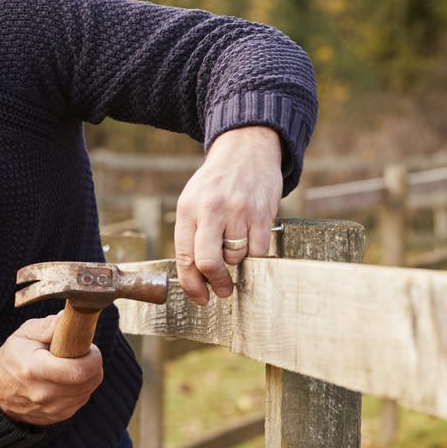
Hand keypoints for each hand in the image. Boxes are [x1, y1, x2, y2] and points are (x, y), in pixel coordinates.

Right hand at [0, 315, 103, 425]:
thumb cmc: (13, 357)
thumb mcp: (24, 334)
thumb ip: (48, 326)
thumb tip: (68, 318)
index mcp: (35, 370)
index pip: (79, 371)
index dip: (93, 357)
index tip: (89, 347)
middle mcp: (45, 394)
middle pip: (89, 380)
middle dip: (93, 363)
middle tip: (81, 351)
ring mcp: (52, 409)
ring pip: (89, 390)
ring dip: (88, 375)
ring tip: (71, 363)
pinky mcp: (58, 416)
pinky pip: (83, 399)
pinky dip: (81, 387)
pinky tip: (67, 378)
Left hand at [175, 126, 282, 305]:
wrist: (246, 149)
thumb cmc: (217, 183)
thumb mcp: (194, 202)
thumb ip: (192, 236)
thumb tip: (197, 279)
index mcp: (188, 208)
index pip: (185, 257)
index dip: (192, 285)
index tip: (200, 298)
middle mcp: (211, 209)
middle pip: (208, 262)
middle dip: (216, 282)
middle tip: (222, 290)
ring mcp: (238, 210)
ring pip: (235, 258)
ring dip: (236, 261)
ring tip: (236, 242)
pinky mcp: (262, 212)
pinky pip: (258, 250)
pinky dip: (254, 253)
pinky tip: (251, 237)